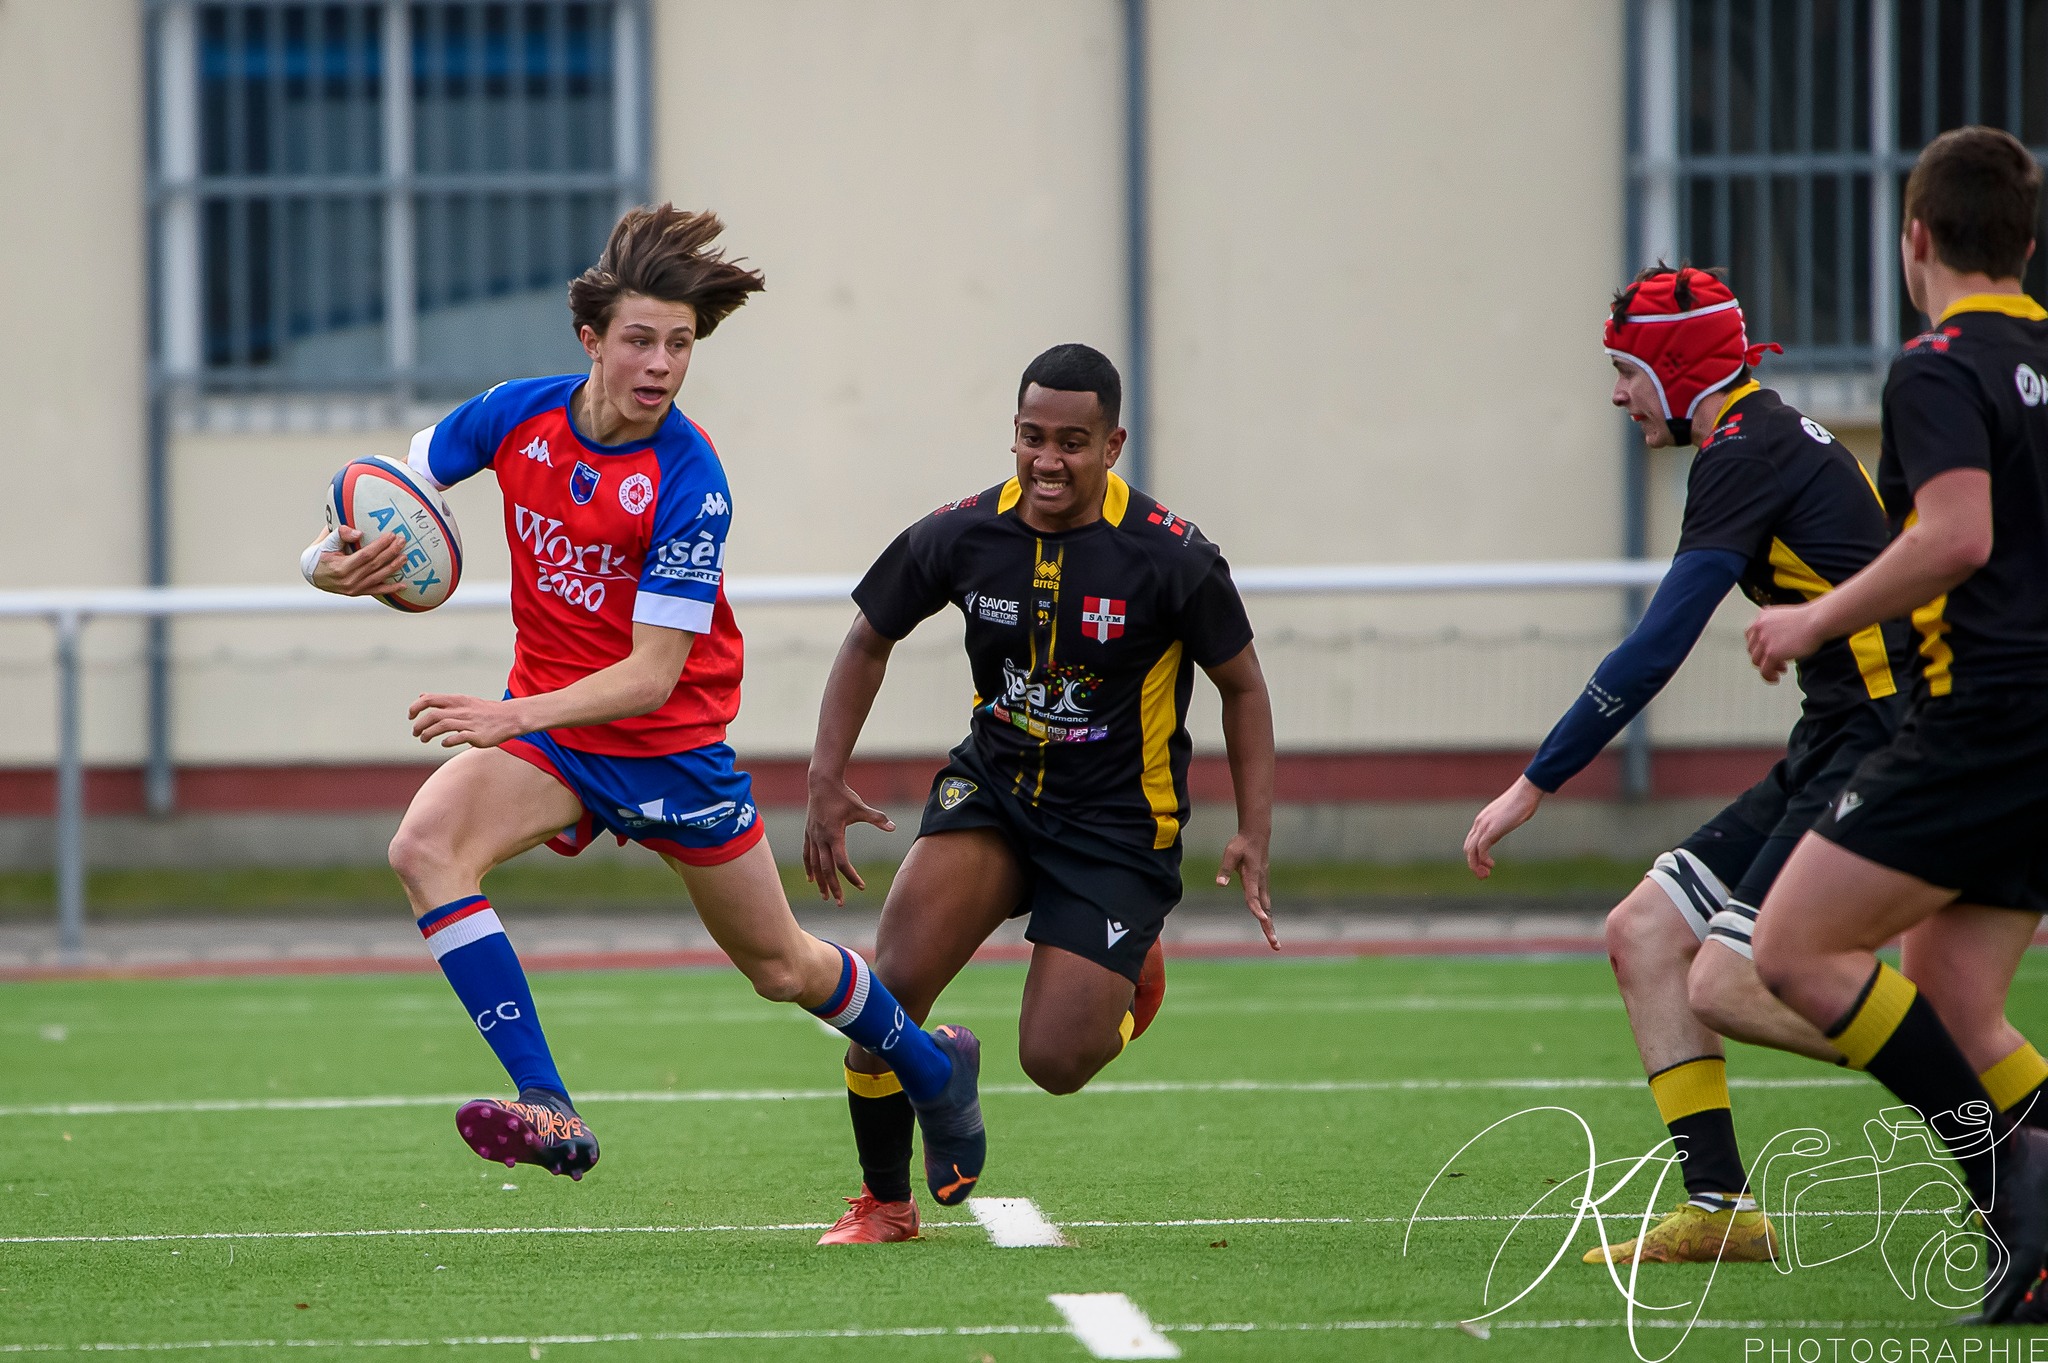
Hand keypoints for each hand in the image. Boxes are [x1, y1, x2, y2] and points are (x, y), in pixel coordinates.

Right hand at [309, 525, 406, 596]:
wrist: (310, 574)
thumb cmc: (319, 554)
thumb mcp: (325, 542)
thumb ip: (340, 534)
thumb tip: (358, 532)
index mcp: (341, 567)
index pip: (366, 555)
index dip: (380, 545)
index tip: (391, 535)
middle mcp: (349, 580)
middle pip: (375, 565)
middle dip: (391, 552)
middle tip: (402, 541)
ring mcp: (354, 589)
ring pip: (378, 577)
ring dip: (394, 567)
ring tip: (405, 557)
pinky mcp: (357, 593)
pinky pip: (376, 591)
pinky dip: (390, 589)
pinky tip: (403, 585)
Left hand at [409, 693, 526, 748]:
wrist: (510, 717)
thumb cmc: (484, 711)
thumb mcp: (463, 701)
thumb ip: (441, 700)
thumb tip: (422, 696)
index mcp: (457, 701)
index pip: (429, 700)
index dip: (415, 707)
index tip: (410, 716)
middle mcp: (461, 710)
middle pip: (433, 715)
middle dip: (419, 725)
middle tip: (415, 733)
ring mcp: (469, 723)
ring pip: (442, 726)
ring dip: (428, 734)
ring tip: (423, 739)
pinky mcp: (477, 735)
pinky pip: (459, 737)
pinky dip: (448, 741)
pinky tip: (444, 743)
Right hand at [802, 777, 895, 905]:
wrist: (822, 782)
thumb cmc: (843, 795)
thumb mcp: (861, 807)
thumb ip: (877, 818)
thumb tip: (893, 827)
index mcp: (834, 834)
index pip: (842, 862)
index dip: (851, 876)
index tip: (861, 886)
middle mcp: (821, 838)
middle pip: (826, 869)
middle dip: (833, 887)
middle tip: (840, 902)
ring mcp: (812, 836)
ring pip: (814, 865)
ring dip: (820, 882)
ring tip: (825, 897)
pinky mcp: (808, 833)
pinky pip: (806, 854)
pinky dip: (809, 868)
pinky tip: (811, 879)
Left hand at [1217, 830, 1277, 949]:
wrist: (1257, 835)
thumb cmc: (1241, 844)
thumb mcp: (1230, 854)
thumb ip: (1225, 869)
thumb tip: (1219, 883)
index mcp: (1253, 877)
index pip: (1254, 896)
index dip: (1257, 909)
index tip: (1262, 920)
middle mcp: (1261, 883)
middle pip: (1266, 909)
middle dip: (1269, 927)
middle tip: (1275, 944)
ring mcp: (1264, 885)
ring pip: (1268, 908)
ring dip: (1270, 925)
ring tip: (1274, 943)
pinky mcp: (1263, 885)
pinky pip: (1266, 904)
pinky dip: (1268, 917)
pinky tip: (1268, 926)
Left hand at [1465, 776, 1544, 878]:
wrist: (1526, 792)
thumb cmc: (1522, 802)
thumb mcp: (1508, 815)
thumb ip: (1502, 822)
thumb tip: (1505, 825)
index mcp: (1482, 820)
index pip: (1472, 841)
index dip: (1475, 856)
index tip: (1484, 866)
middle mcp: (1479, 823)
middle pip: (1468, 848)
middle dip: (1473, 864)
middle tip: (1483, 875)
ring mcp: (1484, 825)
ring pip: (1471, 850)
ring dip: (1476, 865)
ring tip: (1485, 874)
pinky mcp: (1491, 829)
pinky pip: (1481, 848)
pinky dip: (1484, 859)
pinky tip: (1491, 864)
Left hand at [1746, 604, 1826, 683]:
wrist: (1818, 621)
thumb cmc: (1810, 620)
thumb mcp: (1785, 619)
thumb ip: (1775, 628)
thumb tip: (1773, 643)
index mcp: (1762, 616)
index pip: (1750, 635)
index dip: (1758, 646)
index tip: (1766, 652)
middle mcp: (1760, 627)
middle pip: (1752, 649)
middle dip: (1763, 657)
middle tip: (1777, 662)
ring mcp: (1764, 640)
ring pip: (1756, 661)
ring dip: (1767, 667)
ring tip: (1780, 669)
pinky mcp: (1771, 653)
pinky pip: (1764, 670)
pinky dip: (1768, 677)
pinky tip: (1776, 678)